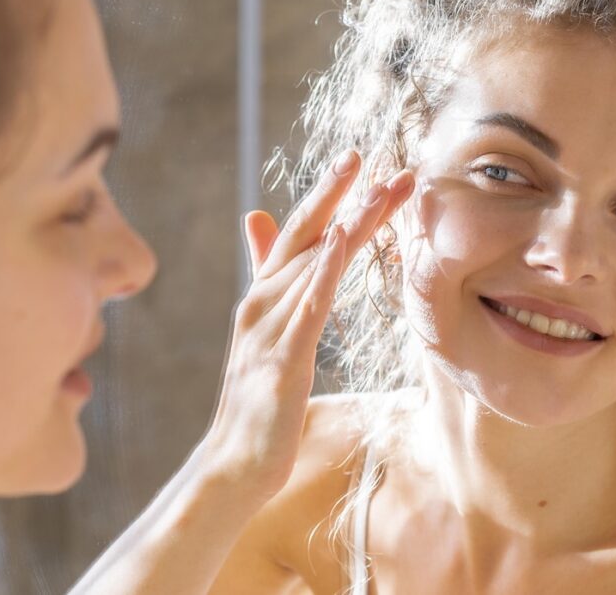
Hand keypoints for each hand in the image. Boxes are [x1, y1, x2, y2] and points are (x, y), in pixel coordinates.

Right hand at [198, 151, 413, 502]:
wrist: (235, 461)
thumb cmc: (258, 399)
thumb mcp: (265, 333)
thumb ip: (266, 276)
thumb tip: (256, 218)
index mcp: (263, 295)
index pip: (298, 235)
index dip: (327, 196)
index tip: (358, 162)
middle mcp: (262, 302)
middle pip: (304, 237)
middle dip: (336, 194)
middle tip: (368, 155)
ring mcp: (269, 330)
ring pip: (313, 265)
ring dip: (349, 224)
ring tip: (380, 191)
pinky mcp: (282, 360)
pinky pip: (306, 309)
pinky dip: (322, 273)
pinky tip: (340, 244)